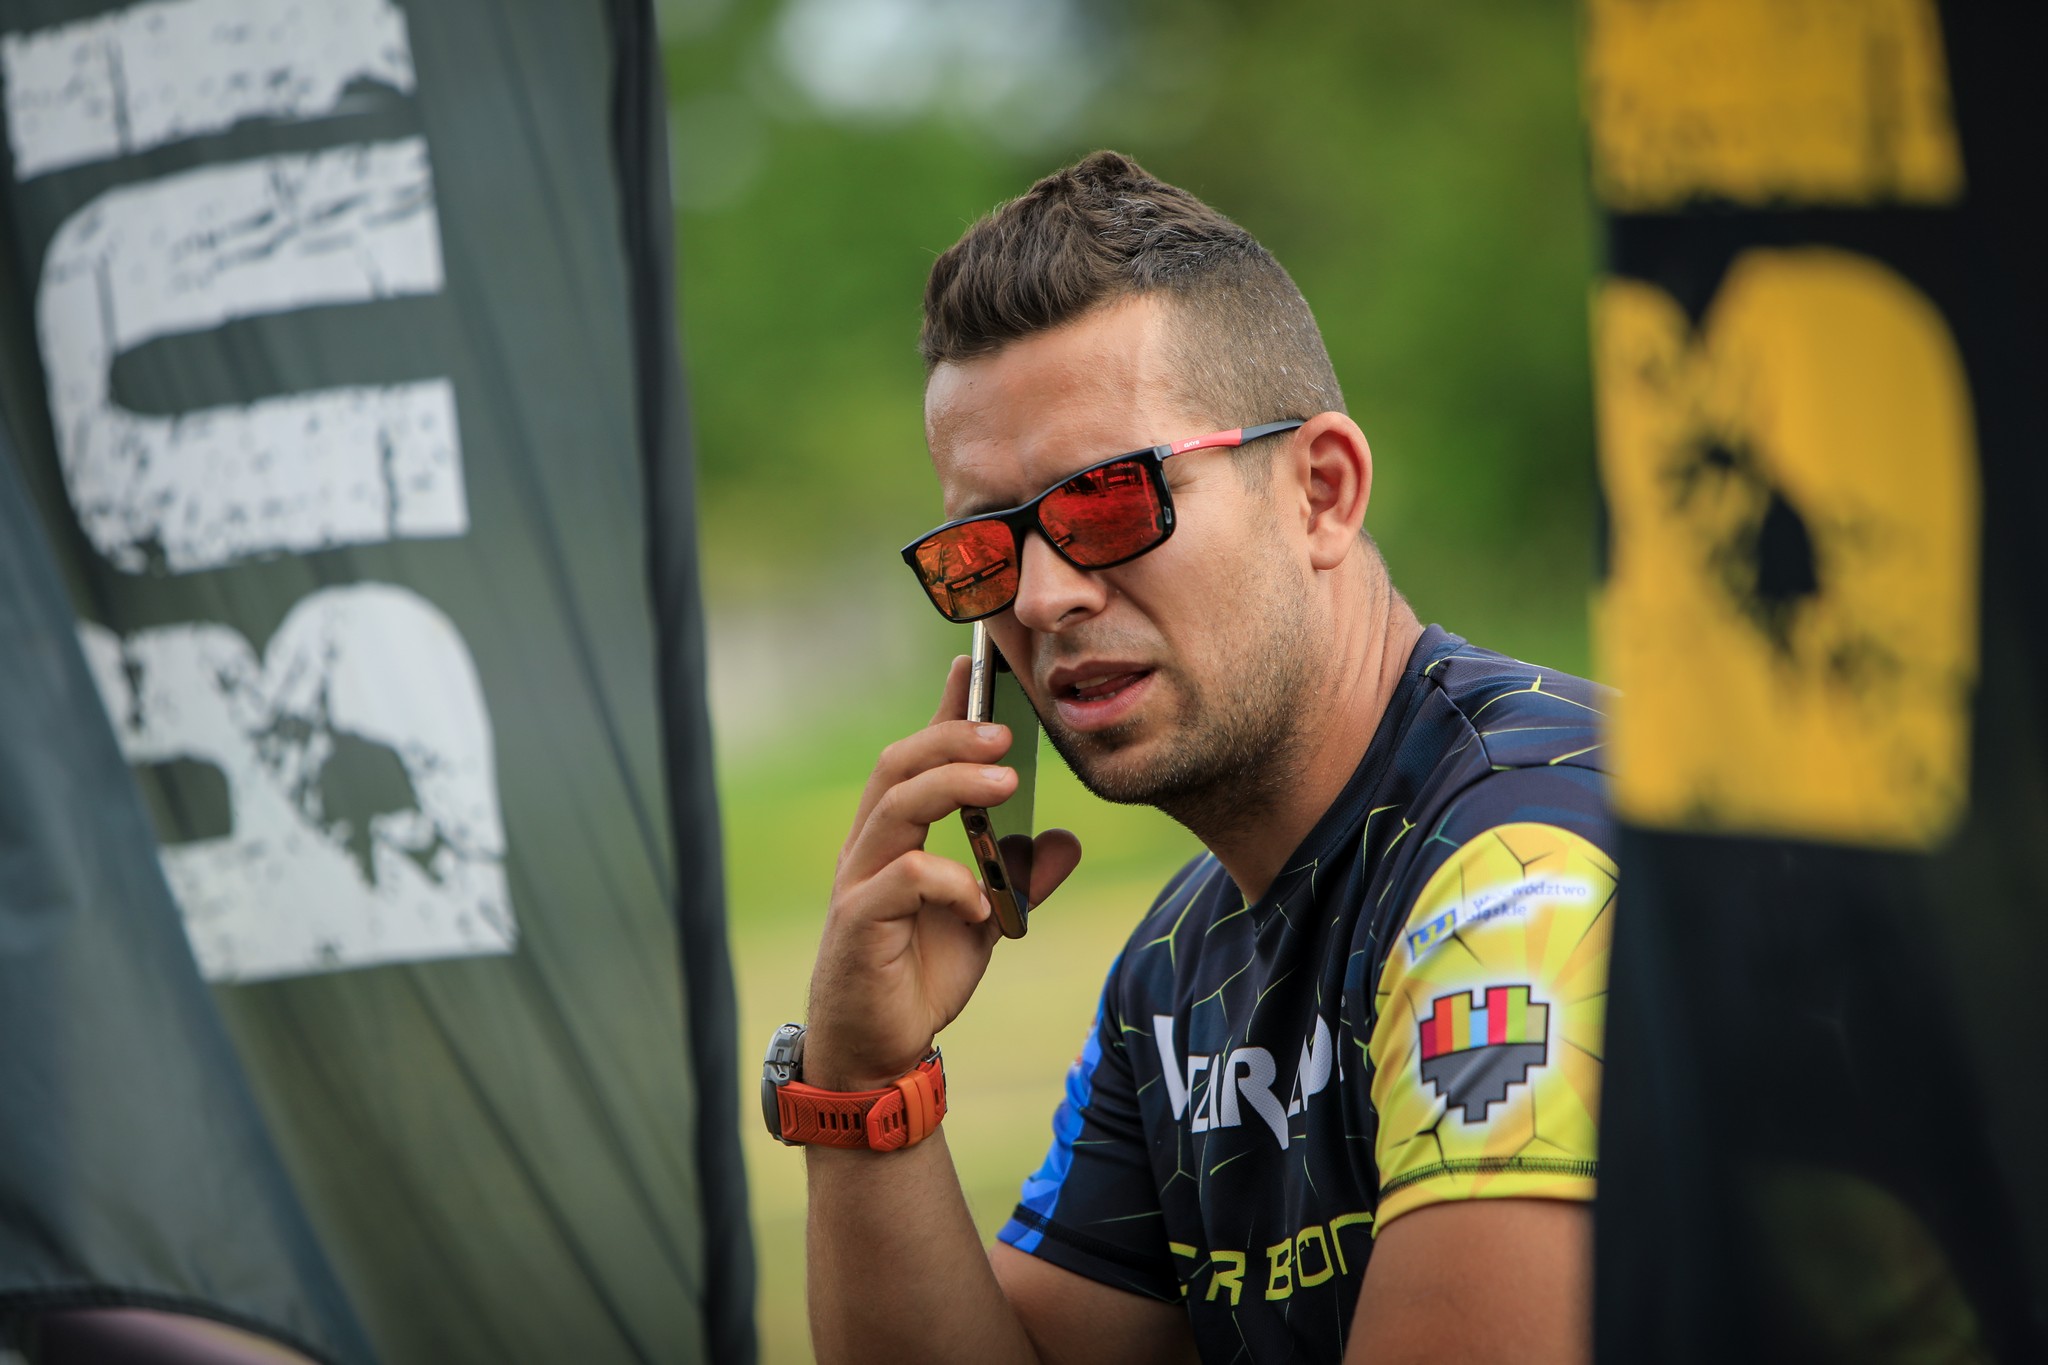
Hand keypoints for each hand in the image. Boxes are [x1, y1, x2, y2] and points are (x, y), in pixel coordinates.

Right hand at [805, 655, 1081, 1091]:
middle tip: (1005, 734)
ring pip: (893, 806)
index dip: (943, 710)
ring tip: (1005, 783)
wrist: (876, 1051)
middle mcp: (869, 848)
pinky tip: (981, 897)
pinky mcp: (858, 924)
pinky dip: (947, 878)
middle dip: (950, 737)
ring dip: (952, 786)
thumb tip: (1065, 838)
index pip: (914, 756)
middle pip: (896, 764)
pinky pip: (900, 880)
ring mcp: (859, 883)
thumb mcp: (986, 920)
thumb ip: (1018, 877)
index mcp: (894, 837)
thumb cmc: (918, 977)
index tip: (975, 666)